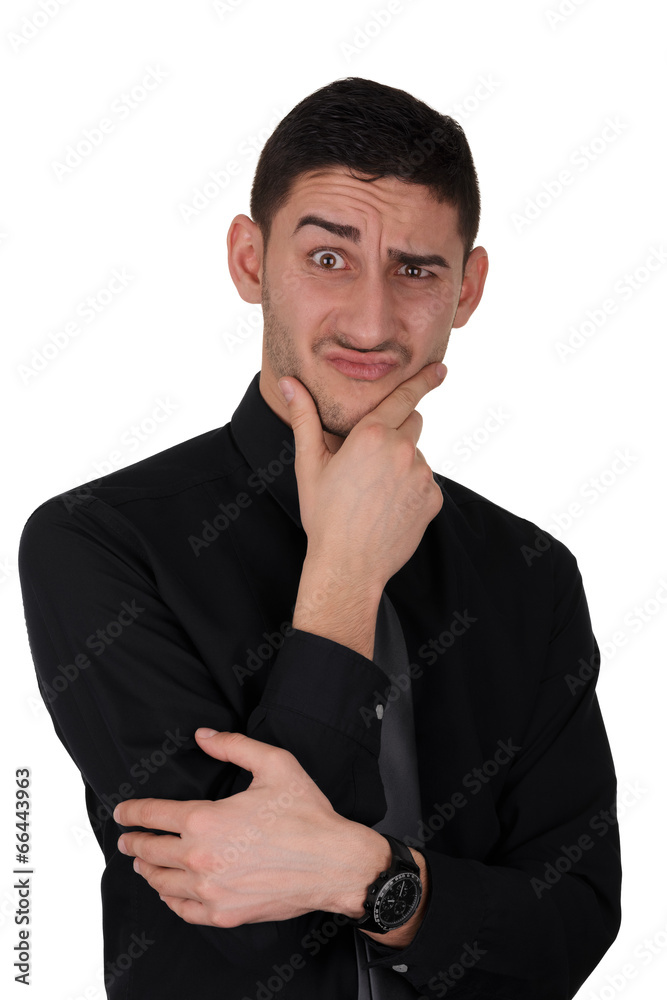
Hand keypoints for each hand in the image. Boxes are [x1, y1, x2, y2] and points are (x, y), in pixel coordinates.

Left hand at [113, 729, 378, 927]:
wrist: (334, 863)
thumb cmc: (306, 815)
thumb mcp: (274, 764)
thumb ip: (233, 745)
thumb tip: (203, 735)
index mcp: (207, 820)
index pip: (154, 816)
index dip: (132, 813)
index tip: (121, 813)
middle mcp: (201, 858)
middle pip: (151, 851)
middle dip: (134, 843)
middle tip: (126, 840)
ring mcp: (211, 891)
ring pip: (162, 882)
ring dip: (147, 870)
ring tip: (142, 864)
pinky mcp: (225, 913)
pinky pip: (183, 909)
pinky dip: (170, 899)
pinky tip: (169, 891)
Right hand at [279, 362, 445, 592]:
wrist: (348, 566)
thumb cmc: (324, 515)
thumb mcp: (309, 465)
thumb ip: (304, 418)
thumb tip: (288, 383)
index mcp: (372, 435)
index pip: (403, 397)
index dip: (423, 380)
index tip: (440, 369)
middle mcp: (403, 450)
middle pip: (412, 422)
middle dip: (396, 430)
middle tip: (370, 460)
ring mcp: (422, 475)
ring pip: (416, 456)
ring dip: (401, 464)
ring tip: (374, 493)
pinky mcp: (433, 498)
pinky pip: (425, 482)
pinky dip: (411, 489)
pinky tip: (388, 507)